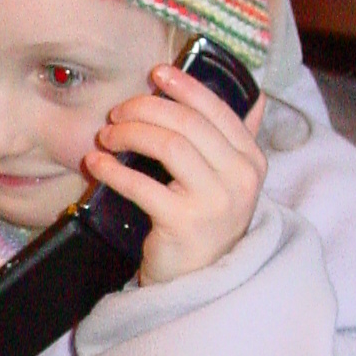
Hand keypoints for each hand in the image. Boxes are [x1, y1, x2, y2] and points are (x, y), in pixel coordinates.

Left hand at [84, 63, 267, 285]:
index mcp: (251, 160)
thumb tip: (258, 98)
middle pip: (187, 123)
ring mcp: (214, 202)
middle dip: (146, 109)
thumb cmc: (207, 224)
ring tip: (107, 136)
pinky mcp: (183, 223)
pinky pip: (142, 184)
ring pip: (168, 145)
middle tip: (117, 112)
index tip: (156, 73)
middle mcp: (240, 178)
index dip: (185, 87)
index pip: (217, 110)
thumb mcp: (230, 181)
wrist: (200, 282)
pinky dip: (113, 169)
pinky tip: (97, 163)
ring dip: (129, 134)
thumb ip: (237, 142)